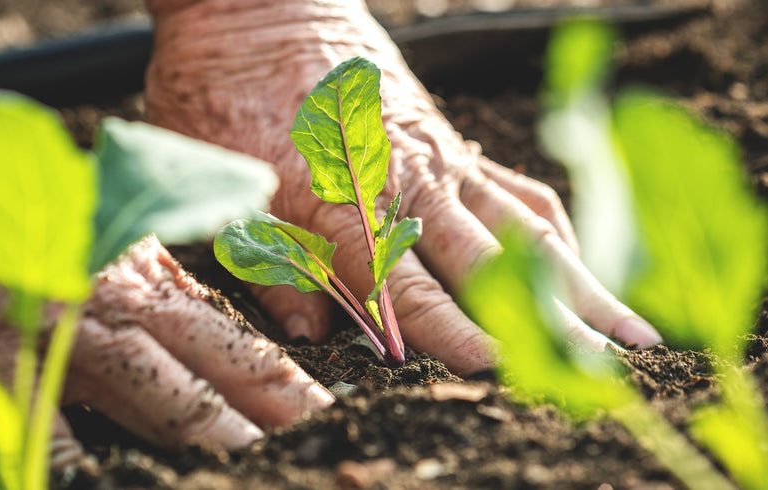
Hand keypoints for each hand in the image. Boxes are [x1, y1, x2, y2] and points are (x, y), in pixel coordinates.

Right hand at [0, 62, 332, 468]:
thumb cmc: (54, 217)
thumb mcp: (126, 244)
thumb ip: (173, 285)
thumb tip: (231, 317)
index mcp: (158, 288)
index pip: (240, 345)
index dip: (288, 384)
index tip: (328, 412)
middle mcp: (126, 313)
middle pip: (214, 374)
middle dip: (271, 416)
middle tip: (319, 440)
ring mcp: (71, 336)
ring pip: (154, 396)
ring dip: (207, 436)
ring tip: (254, 464)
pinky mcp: (7, 355)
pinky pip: (44, 417)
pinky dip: (70, 453)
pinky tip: (101, 482)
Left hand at [145, 0, 661, 374]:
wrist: (260, 7)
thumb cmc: (228, 93)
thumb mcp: (225, 186)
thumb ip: (271, 266)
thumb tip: (314, 333)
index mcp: (347, 206)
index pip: (412, 292)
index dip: (459, 336)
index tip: (508, 372)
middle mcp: (410, 188)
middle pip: (493, 267)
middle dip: (552, 322)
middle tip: (608, 367)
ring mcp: (441, 163)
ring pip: (522, 231)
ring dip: (578, 281)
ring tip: (625, 324)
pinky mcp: (451, 143)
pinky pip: (516, 188)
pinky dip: (553, 228)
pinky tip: (578, 257)